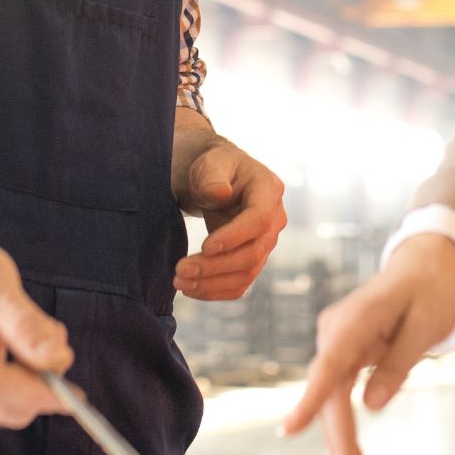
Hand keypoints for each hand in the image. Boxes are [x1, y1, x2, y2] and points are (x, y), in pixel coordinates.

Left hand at [173, 136, 286, 300]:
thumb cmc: (213, 167)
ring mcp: (266, 242)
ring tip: (179, 282)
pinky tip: (191, 289)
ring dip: (212, 283)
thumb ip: (213, 176)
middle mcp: (275, 219)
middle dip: (215, 266)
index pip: (259, 219)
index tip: (204, 247)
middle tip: (180, 270)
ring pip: (246, 273)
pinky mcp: (253, 259)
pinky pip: (240, 283)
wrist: (214, 180)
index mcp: (269, 190)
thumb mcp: (210, 163)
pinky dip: (216, 291)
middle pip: (252, 253)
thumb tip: (220, 193)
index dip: (235, 236)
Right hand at [278, 233, 454, 454]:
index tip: (290, 429)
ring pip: (331, 394)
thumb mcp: (427, 324)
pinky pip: (337, 390)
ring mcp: (336, 340)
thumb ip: (399, 363)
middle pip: (330, 389)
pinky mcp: (342, 351)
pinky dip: (343, 420)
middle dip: (337, 435)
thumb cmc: (429, 290)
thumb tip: (371, 404)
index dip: (310, 399)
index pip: (330, 365)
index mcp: (357, 318)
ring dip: (339, 434)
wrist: (423, 264)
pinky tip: (349, 450)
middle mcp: (336, 329)